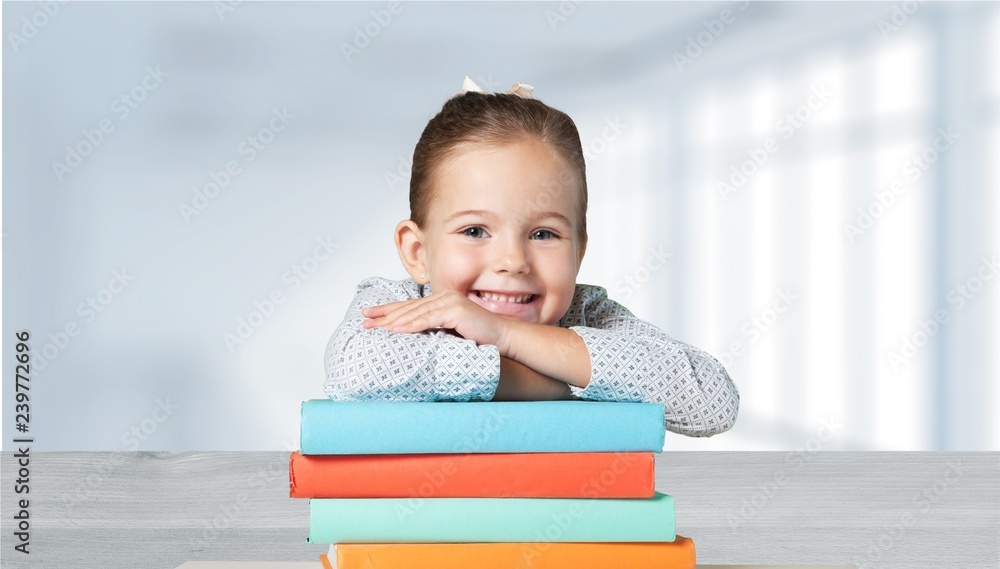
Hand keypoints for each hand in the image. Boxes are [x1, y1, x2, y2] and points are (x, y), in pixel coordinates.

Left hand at [362, 290, 512, 349]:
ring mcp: (449, 301)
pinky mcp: (455, 310)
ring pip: (416, 313)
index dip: (388, 310)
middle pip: (408, 307)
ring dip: (394, 321)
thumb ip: (434, 329)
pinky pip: (429, 319)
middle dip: (385, 315)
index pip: (409, 305)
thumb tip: (411, 338)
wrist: (502, 336)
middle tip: (365, 321)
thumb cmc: (479, 336)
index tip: (369, 315)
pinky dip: (412, 324)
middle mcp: (443, 296)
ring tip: (377, 328)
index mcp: (440, 300)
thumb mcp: (450, 331)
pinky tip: (397, 330)